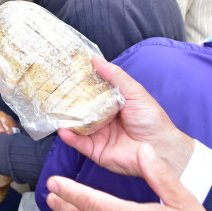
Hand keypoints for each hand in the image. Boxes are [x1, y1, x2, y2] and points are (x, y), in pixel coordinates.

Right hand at [57, 55, 193, 177]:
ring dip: (65, 119)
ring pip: (76, 126)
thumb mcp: (134, 92)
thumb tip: (96, 59)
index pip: (90, 92)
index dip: (78, 84)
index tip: (64, 73)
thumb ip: (115, 76)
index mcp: (110, 104)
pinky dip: (70, 137)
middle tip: (51, 91)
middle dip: (67, 101)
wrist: (160, 147)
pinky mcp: (96, 150)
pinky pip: (79, 143)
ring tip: (52, 110)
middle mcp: (102, 118)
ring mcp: (97, 135)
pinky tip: (63, 129)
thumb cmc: (151, 119)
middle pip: (80, 109)